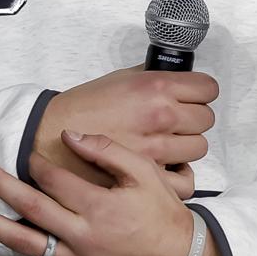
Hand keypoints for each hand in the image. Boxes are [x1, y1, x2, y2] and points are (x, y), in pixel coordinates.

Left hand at [0, 131, 219, 255]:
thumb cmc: (164, 214)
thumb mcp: (146, 175)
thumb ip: (108, 152)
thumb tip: (70, 137)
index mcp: (100, 206)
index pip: (55, 179)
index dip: (36, 162)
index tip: (27, 153)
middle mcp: (82, 236)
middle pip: (29, 206)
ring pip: (23, 244)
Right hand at [34, 65, 218, 199]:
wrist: (49, 137)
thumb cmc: (82, 108)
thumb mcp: (120, 79)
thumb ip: (153, 78)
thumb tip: (176, 76)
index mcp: (156, 87)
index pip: (207, 89)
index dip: (201, 93)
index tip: (193, 98)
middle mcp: (161, 115)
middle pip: (205, 119)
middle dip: (192, 120)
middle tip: (175, 123)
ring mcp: (157, 148)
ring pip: (198, 148)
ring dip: (185, 147)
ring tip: (166, 145)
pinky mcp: (148, 176)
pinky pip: (185, 180)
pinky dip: (178, 176)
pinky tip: (166, 168)